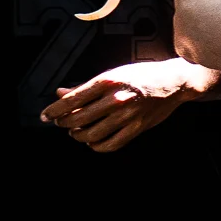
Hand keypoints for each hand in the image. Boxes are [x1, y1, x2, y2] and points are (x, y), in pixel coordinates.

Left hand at [43, 58, 213, 151]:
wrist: (175, 82)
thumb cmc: (143, 75)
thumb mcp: (113, 74)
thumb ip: (86, 86)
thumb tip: (60, 94)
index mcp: (108, 81)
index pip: (71, 100)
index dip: (54, 110)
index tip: (45, 116)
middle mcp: (116, 99)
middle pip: (78, 119)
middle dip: (64, 123)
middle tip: (62, 123)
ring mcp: (128, 115)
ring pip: (92, 134)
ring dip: (78, 136)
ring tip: (76, 132)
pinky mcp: (137, 128)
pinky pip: (111, 144)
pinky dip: (97, 146)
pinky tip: (93, 142)